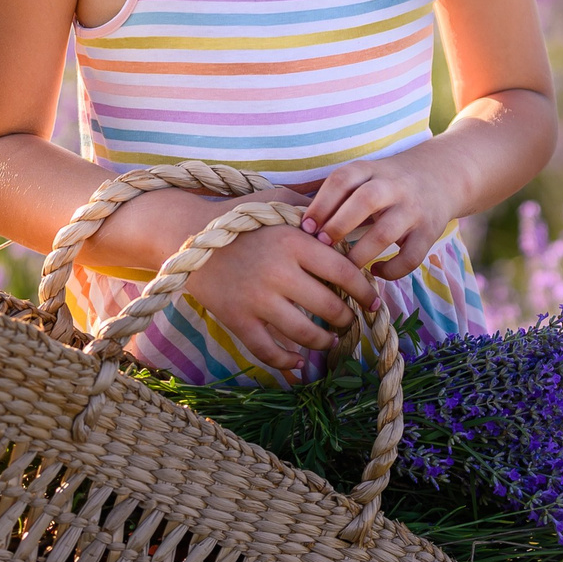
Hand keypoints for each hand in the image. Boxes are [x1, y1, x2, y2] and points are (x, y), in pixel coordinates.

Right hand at [97, 188, 375, 370]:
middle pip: (329, 306)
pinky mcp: (236, 318)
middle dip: (346, 318)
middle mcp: (278, 271)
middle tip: (351, 321)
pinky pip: (266, 350)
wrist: (188, 235)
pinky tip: (297, 362)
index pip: (344, 272)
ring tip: (331, 340)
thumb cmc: (242, 216)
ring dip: (324, 341)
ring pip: (304, 332)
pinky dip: (285, 362)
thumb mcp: (279, 199)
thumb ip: (314, 208)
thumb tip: (352, 217)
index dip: (364, 291)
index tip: (373, 302)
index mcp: (294, 241)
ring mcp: (256, 298)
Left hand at [301, 153, 456, 282]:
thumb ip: (334, 192)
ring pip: (387, 231)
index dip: (321, 203)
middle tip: (321, 245)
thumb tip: (286, 214)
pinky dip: (393, 269)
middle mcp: (394, 185)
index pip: (343, 179)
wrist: (443, 175)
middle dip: (339, 224)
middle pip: (366, 199)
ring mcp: (414, 208)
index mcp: (372, 169)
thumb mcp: (365, 175)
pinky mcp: (431, 230)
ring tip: (344, 268)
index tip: (304, 227)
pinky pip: (412, 255)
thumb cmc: (388, 183)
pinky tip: (376, 273)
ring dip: (362, 252)